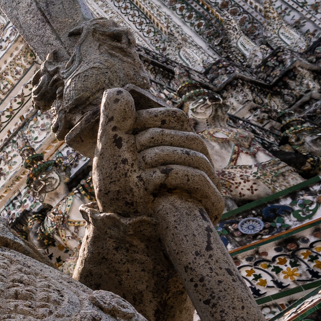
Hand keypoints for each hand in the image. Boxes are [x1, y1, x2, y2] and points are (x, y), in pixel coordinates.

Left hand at [93, 88, 224, 221]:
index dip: (151, 114)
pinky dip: (174, 174)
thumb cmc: (119, 193)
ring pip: (195, 151)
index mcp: (173, 145)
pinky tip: (155, 181)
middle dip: (154, 136)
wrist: (125, 231)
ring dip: (162, 155)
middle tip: (134, 152)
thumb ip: (113, 120)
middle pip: (186, 130)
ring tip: (141, 168)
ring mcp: (204, 181)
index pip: (174, 115)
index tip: (128, 124)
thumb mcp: (111, 152)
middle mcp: (192, 160)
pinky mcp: (209, 203)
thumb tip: (121, 90)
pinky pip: (199, 177)